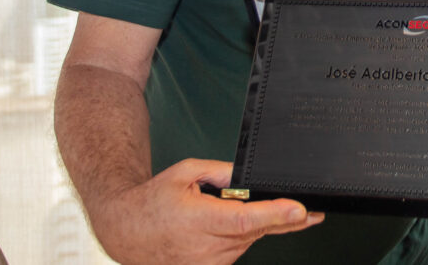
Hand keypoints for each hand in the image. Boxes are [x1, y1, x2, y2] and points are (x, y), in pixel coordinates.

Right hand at [89, 158, 323, 264]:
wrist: (125, 230)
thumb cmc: (154, 200)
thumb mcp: (186, 172)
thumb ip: (222, 172)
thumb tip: (251, 177)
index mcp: (199, 220)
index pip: (245, 220)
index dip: (275, 215)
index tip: (300, 211)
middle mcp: (205, 247)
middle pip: (255, 231)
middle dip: (277, 216)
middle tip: (302, 205)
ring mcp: (207, 263)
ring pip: (249, 240)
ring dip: (252, 224)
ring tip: (225, 210)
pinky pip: (238, 249)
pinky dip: (240, 235)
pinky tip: (224, 224)